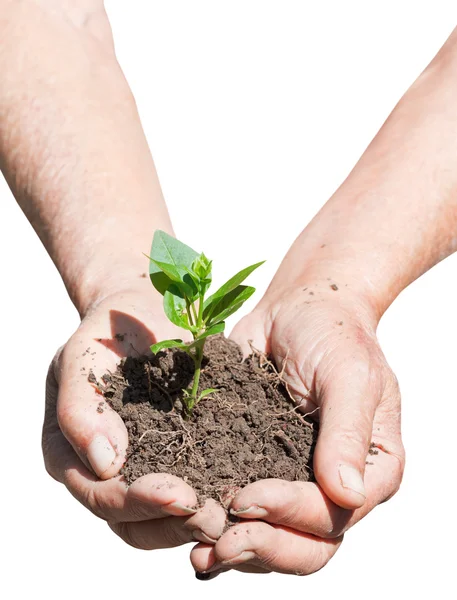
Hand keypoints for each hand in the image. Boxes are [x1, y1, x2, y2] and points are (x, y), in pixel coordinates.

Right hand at [42, 290, 225, 549]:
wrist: (139, 313)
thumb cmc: (105, 333)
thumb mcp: (81, 358)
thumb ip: (80, 410)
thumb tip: (105, 466)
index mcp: (70, 455)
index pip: (100, 496)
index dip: (138, 502)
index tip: (180, 496)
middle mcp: (103, 473)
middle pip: (133, 522)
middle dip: (174, 523)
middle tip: (215, 516)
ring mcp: (141, 469)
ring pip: (163, 519)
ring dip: (196, 522)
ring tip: (233, 511)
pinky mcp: (177, 459)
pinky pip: (193, 489)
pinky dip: (215, 496)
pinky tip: (244, 491)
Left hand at [190, 282, 404, 575]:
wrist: (298, 310)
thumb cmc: (332, 334)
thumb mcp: (349, 374)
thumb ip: (348, 432)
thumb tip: (346, 495)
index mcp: (371, 469)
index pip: (335, 515)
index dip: (292, 515)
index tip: (247, 497)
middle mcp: (335, 487)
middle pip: (307, 546)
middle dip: (262, 547)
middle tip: (218, 542)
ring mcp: (295, 482)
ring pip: (274, 540)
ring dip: (237, 549)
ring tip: (198, 549)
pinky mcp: (258, 468)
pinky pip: (244, 511)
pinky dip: (218, 525)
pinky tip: (188, 527)